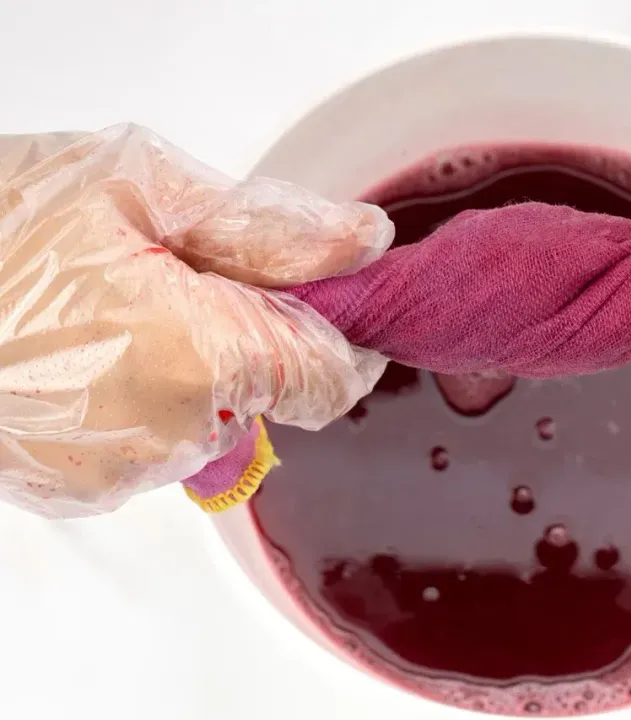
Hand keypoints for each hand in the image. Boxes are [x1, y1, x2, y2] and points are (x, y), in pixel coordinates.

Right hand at [0, 124, 391, 516]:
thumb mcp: (139, 188)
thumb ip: (269, 229)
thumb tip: (363, 244)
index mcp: (202, 356)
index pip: (332, 378)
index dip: (342, 337)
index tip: (327, 302)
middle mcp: (170, 434)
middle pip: (271, 398)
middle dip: (254, 341)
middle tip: (184, 278)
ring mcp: (117, 472)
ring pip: (211, 422)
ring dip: (194, 372)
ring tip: (116, 311)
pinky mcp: (74, 489)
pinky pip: (148, 446)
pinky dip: (140, 402)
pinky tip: (84, 353)